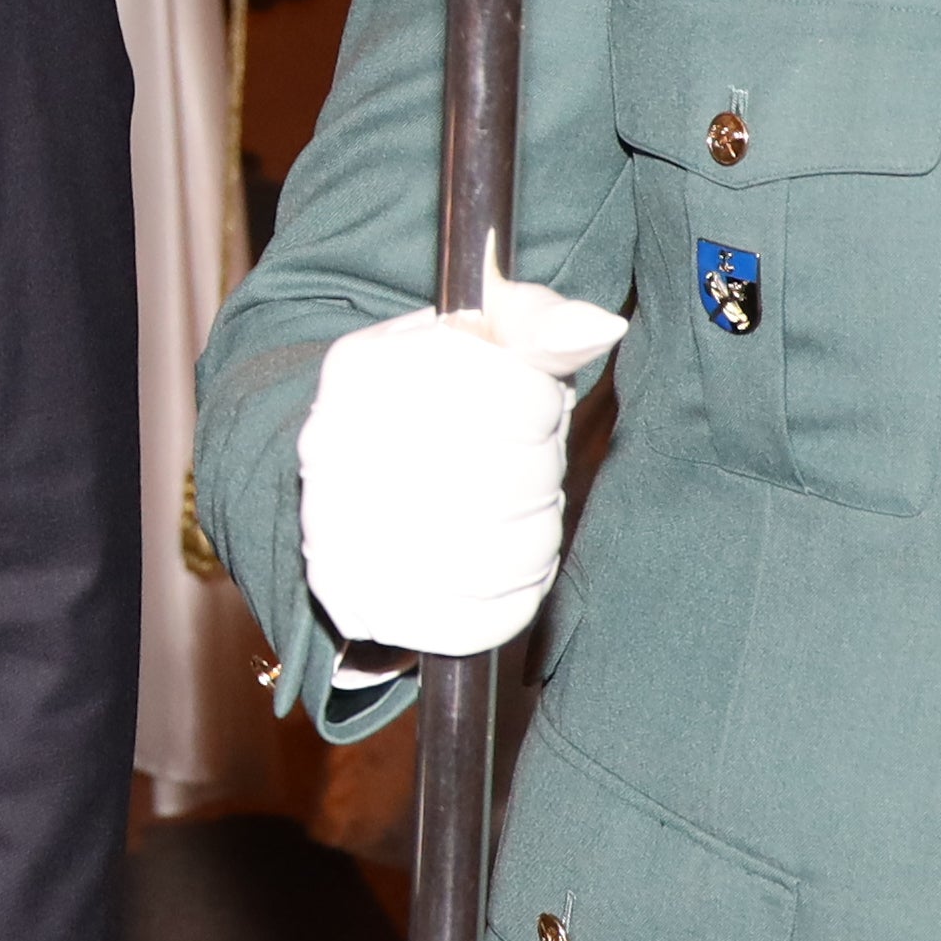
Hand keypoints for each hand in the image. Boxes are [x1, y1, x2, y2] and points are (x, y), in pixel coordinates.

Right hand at [294, 277, 632, 659]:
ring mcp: (347, 544)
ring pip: (503, 555)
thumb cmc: (433, 398)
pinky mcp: (375, 612)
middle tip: (524, 462)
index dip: (542, 405)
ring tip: (517, 509)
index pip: (509, 398)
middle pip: (508, 480)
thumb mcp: (474, 336)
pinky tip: (503, 559)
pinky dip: (519, 591)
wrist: (351, 478)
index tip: (527, 407)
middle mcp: (339, 459)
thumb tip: (600, 328)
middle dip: (540, 470)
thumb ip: (537, 323)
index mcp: (366, 375)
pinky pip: (488, 618)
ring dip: (536, 532)